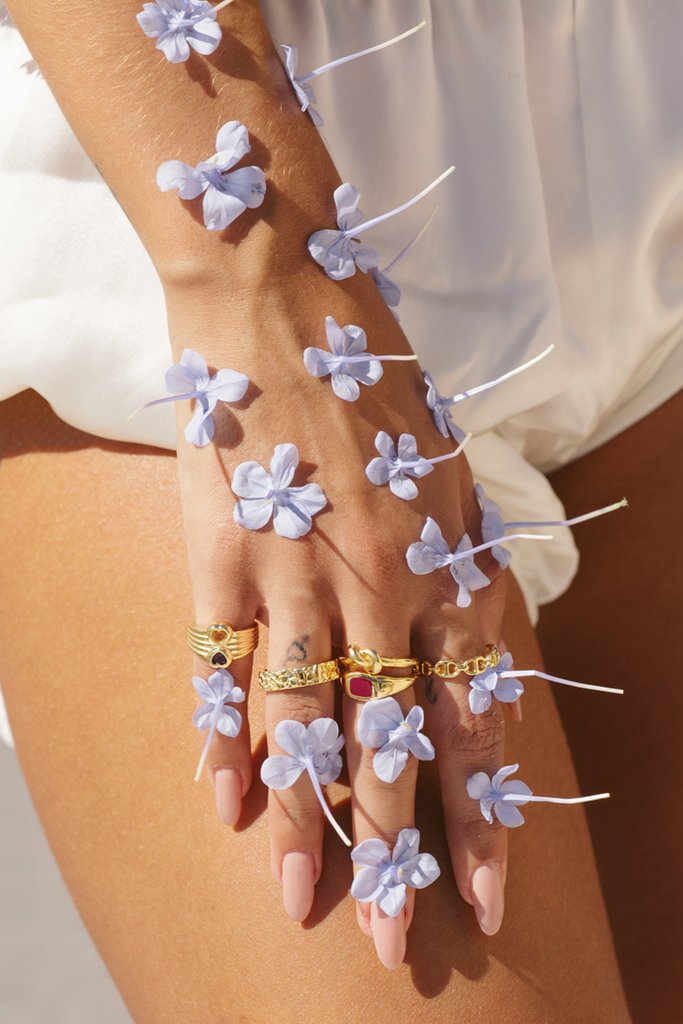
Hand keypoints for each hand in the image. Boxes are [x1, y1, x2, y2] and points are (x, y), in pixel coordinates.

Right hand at [169, 274, 509, 968]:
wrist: (282, 305)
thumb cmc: (372, 383)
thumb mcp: (446, 470)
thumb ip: (454, 563)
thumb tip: (456, 650)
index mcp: (448, 564)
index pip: (474, 717)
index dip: (481, 814)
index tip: (483, 894)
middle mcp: (381, 588)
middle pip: (393, 744)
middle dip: (396, 849)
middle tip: (389, 938)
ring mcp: (300, 578)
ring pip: (308, 726)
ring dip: (307, 821)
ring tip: (302, 900)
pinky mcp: (225, 561)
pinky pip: (226, 673)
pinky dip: (224, 744)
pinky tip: (226, 807)